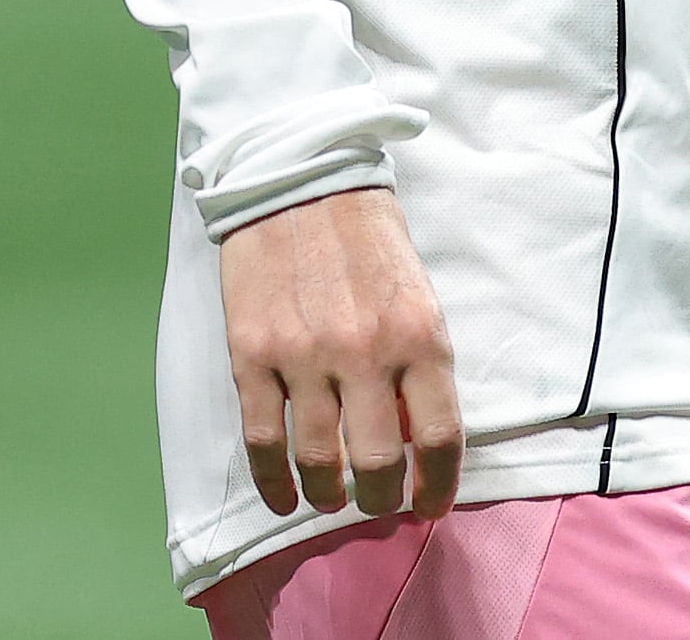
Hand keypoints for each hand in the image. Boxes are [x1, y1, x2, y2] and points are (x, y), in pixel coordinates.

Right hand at [216, 185, 462, 519]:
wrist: (302, 183)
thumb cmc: (369, 241)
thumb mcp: (418, 296)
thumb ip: (419, 364)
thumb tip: (413, 440)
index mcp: (419, 335)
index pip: (437, 436)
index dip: (436, 486)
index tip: (430, 506)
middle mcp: (364, 351)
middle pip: (375, 462)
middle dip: (379, 498)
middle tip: (377, 502)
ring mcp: (303, 355)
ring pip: (317, 460)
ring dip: (327, 495)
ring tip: (332, 498)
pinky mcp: (252, 354)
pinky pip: (262, 440)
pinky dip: (273, 482)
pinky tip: (284, 497)